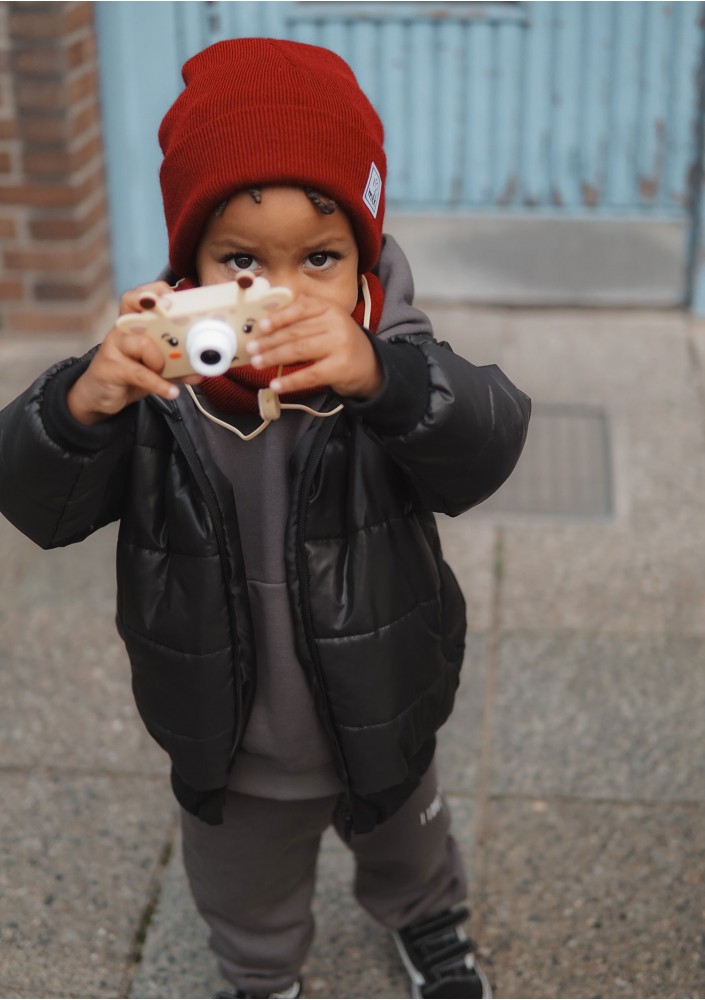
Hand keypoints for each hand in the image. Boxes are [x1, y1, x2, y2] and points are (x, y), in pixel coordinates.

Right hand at [67, 281, 201, 424]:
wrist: (102, 396)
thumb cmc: (131, 374)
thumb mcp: (156, 366)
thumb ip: (177, 365)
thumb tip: (200, 370)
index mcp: (134, 324)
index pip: (140, 296)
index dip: (155, 291)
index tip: (171, 297)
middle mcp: (122, 329)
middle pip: (131, 302)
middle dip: (151, 302)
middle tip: (167, 309)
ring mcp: (114, 346)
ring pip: (141, 342)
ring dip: (159, 359)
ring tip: (164, 371)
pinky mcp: (112, 368)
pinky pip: (140, 373)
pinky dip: (159, 384)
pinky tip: (171, 391)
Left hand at [246, 293, 382, 398]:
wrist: (369, 365)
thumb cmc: (338, 343)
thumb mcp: (325, 322)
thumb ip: (301, 318)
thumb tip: (265, 322)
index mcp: (329, 308)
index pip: (301, 308)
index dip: (279, 317)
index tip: (261, 325)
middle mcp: (336, 323)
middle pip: (296, 332)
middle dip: (270, 341)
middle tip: (251, 348)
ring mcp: (340, 345)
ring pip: (300, 350)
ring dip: (274, 357)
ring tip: (257, 363)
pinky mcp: (340, 368)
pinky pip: (310, 375)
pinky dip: (290, 381)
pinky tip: (275, 385)